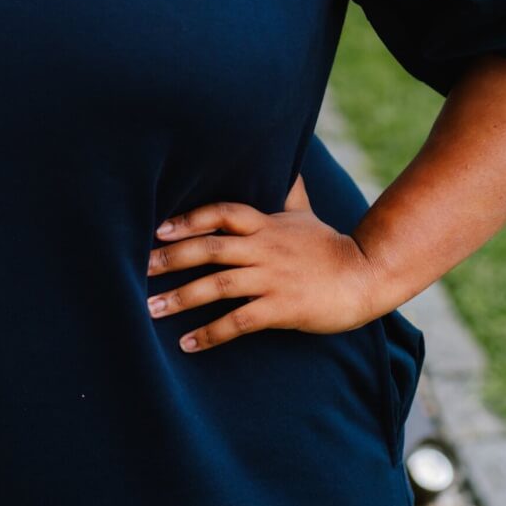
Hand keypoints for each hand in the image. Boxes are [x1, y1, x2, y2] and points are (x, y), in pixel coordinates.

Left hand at [146, 173, 377, 353]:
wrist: (365, 276)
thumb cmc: (329, 246)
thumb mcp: (304, 214)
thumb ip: (286, 191)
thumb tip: (283, 161)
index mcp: (266, 224)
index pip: (221, 212)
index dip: (188, 219)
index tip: (157, 228)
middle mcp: (264, 247)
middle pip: (210, 247)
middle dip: (171, 258)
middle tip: (139, 268)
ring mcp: (272, 278)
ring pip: (218, 285)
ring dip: (181, 298)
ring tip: (151, 309)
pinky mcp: (282, 308)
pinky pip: (239, 321)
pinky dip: (210, 333)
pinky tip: (188, 343)